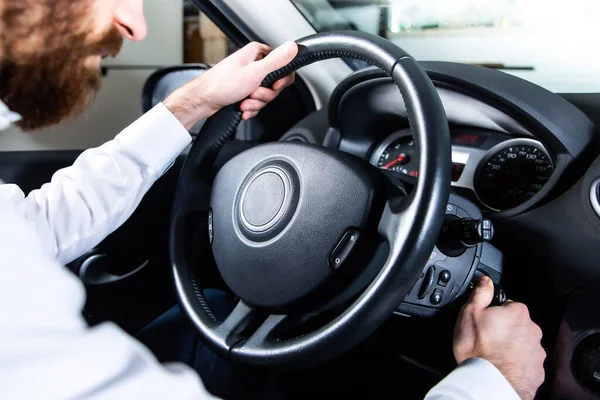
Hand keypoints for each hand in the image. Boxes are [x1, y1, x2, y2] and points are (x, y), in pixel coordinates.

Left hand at [163, 41, 297, 129]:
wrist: (203, 101)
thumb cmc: (222, 84)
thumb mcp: (255, 72)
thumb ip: (277, 61)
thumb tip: (293, 47)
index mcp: (257, 53)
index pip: (283, 65)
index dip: (281, 80)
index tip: (274, 86)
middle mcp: (253, 64)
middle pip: (275, 84)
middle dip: (264, 95)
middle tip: (253, 94)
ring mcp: (248, 78)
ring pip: (265, 95)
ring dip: (256, 103)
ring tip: (244, 102)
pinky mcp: (243, 90)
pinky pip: (256, 102)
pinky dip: (250, 108)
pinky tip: (242, 108)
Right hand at [453, 276, 545, 399]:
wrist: (489, 382)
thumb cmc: (479, 349)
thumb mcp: (470, 313)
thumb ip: (480, 294)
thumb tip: (486, 281)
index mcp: (517, 312)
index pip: (507, 305)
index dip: (494, 313)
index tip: (485, 322)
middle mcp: (532, 330)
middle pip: (516, 324)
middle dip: (504, 330)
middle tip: (486, 339)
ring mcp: (536, 351)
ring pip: (522, 343)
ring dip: (511, 346)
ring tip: (492, 355)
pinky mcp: (537, 370)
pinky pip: (526, 361)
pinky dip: (516, 363)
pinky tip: (501, 366)